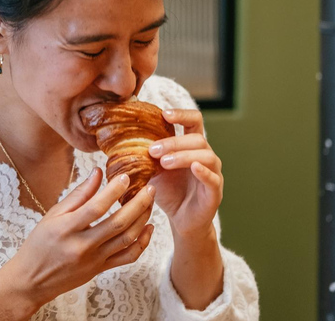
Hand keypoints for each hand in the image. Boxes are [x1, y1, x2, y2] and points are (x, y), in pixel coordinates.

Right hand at [4, 167, 156, 309]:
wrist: (33, 280)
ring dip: (142, 219)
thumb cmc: (39, 244)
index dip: (113, 191)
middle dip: (138, 203)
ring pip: (127, 239)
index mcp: (66, 228)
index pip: (95, 208)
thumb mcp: (52, 215)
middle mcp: (82, 246)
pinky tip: (148, 227)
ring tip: (150, 202)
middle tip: (149, 187)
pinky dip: (142, 242)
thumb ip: (78, 194)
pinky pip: (128, 257)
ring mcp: (94, 260)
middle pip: (117, 223)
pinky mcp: (101, 269)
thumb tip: (97, 173)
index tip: (126, 177)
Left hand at [147, 109, 222, 237]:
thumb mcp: (153, 169)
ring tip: (163, 162)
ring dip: (183, 156)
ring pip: (205, 156)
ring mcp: (213, 173)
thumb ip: (145, 155)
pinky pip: (213, 178)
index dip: (182, 114)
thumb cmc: (168, 191)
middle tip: (152, 150)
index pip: (194, 121)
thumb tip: (120, 142)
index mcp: (192, 146)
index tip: (164, 114)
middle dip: (173, 142)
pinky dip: (203, 171)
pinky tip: (193, 168)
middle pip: (196, 138)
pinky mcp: (215, 191)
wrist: (180, 219)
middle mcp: (205, 156)